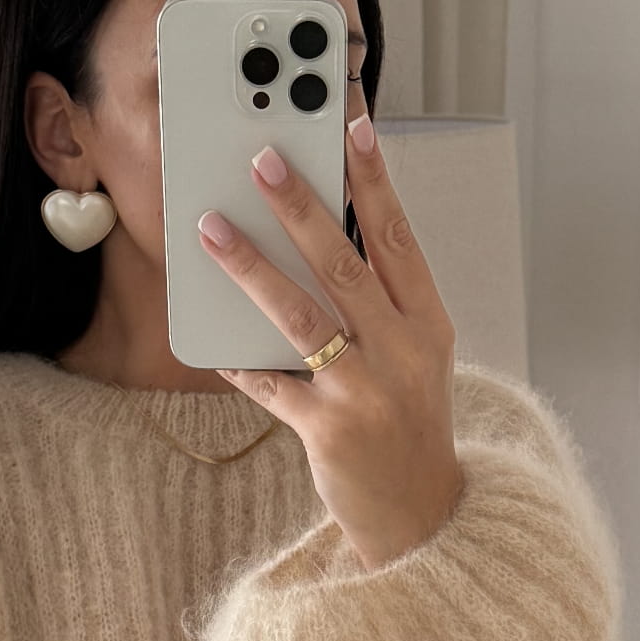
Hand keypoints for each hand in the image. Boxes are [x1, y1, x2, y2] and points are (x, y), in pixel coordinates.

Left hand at [196, 112, 463, 569]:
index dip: (375, 180)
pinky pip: (271, 383)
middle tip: (263, 157)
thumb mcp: (415, 357)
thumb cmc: (408, 424)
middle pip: (345, 264)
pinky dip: (240, 360)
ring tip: (212, 228)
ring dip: (251, 267)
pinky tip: (212, 339)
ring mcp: (365, 391)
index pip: (399, 238)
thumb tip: (315, 240)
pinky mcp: (328, 431)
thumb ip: (379, 304)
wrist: (421, 515)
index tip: (353, 125)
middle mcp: (401, 351)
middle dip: (301, 206)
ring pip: (301, 315)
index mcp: (427, 324)